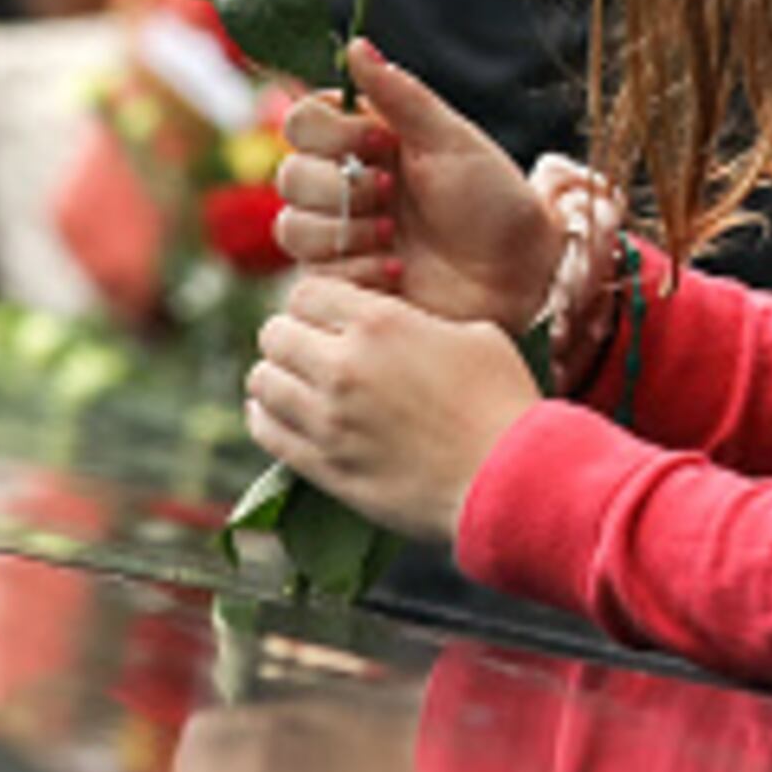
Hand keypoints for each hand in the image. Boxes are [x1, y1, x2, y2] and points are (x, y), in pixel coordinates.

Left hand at [245, 274, 543, 543]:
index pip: (305, 293)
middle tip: (308, 350)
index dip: (315, 303)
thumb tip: (398, 324)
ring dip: (274, 378)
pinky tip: (279, 416)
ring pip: (262, 382)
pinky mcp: (324, 466)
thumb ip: (418, 322)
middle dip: (290, 337)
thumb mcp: (475, 335)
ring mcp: (328, 419)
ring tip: (291, 384)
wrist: (509, 479)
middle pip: (274, 334)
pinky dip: (266, 419)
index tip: (327, 318)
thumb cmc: (503, 404)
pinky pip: (267, 432)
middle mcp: (343, 365)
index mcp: (379, 323)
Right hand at [277, 40, 555, 331]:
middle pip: (289, 175)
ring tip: (394, 237)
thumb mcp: (452, 141)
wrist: (518, 277)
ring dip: (344, 229)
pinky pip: (314, 273)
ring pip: (290, 226)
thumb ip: (401, 95)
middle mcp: (346, 185)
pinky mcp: (343, 282)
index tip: (380, 140)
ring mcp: (341, 236)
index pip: (302, 122)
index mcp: (367, 142)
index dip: (328, 132)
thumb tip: (355, 44)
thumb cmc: (495, 203)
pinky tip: (398, 271)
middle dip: (342, 187)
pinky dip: (357, 269)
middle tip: (391, 193)